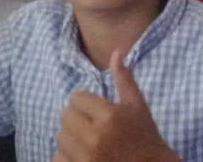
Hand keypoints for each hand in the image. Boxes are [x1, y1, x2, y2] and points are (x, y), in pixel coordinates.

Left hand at [53, 50, 177, 161]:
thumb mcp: (137, 105)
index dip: (86, 103)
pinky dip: (66, 156)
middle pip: (65, 116)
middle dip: (76, 118)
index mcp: (110, 116)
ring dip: (70, 137)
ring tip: (87, 140)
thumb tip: (116, 51)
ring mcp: (86, 157)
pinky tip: (82, 155)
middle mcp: (96, 137)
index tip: (97, 111)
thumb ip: (124, 79)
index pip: (76, 97)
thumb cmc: (144, 136)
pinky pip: (57, 157)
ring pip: (60, 137)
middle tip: (91, 125)